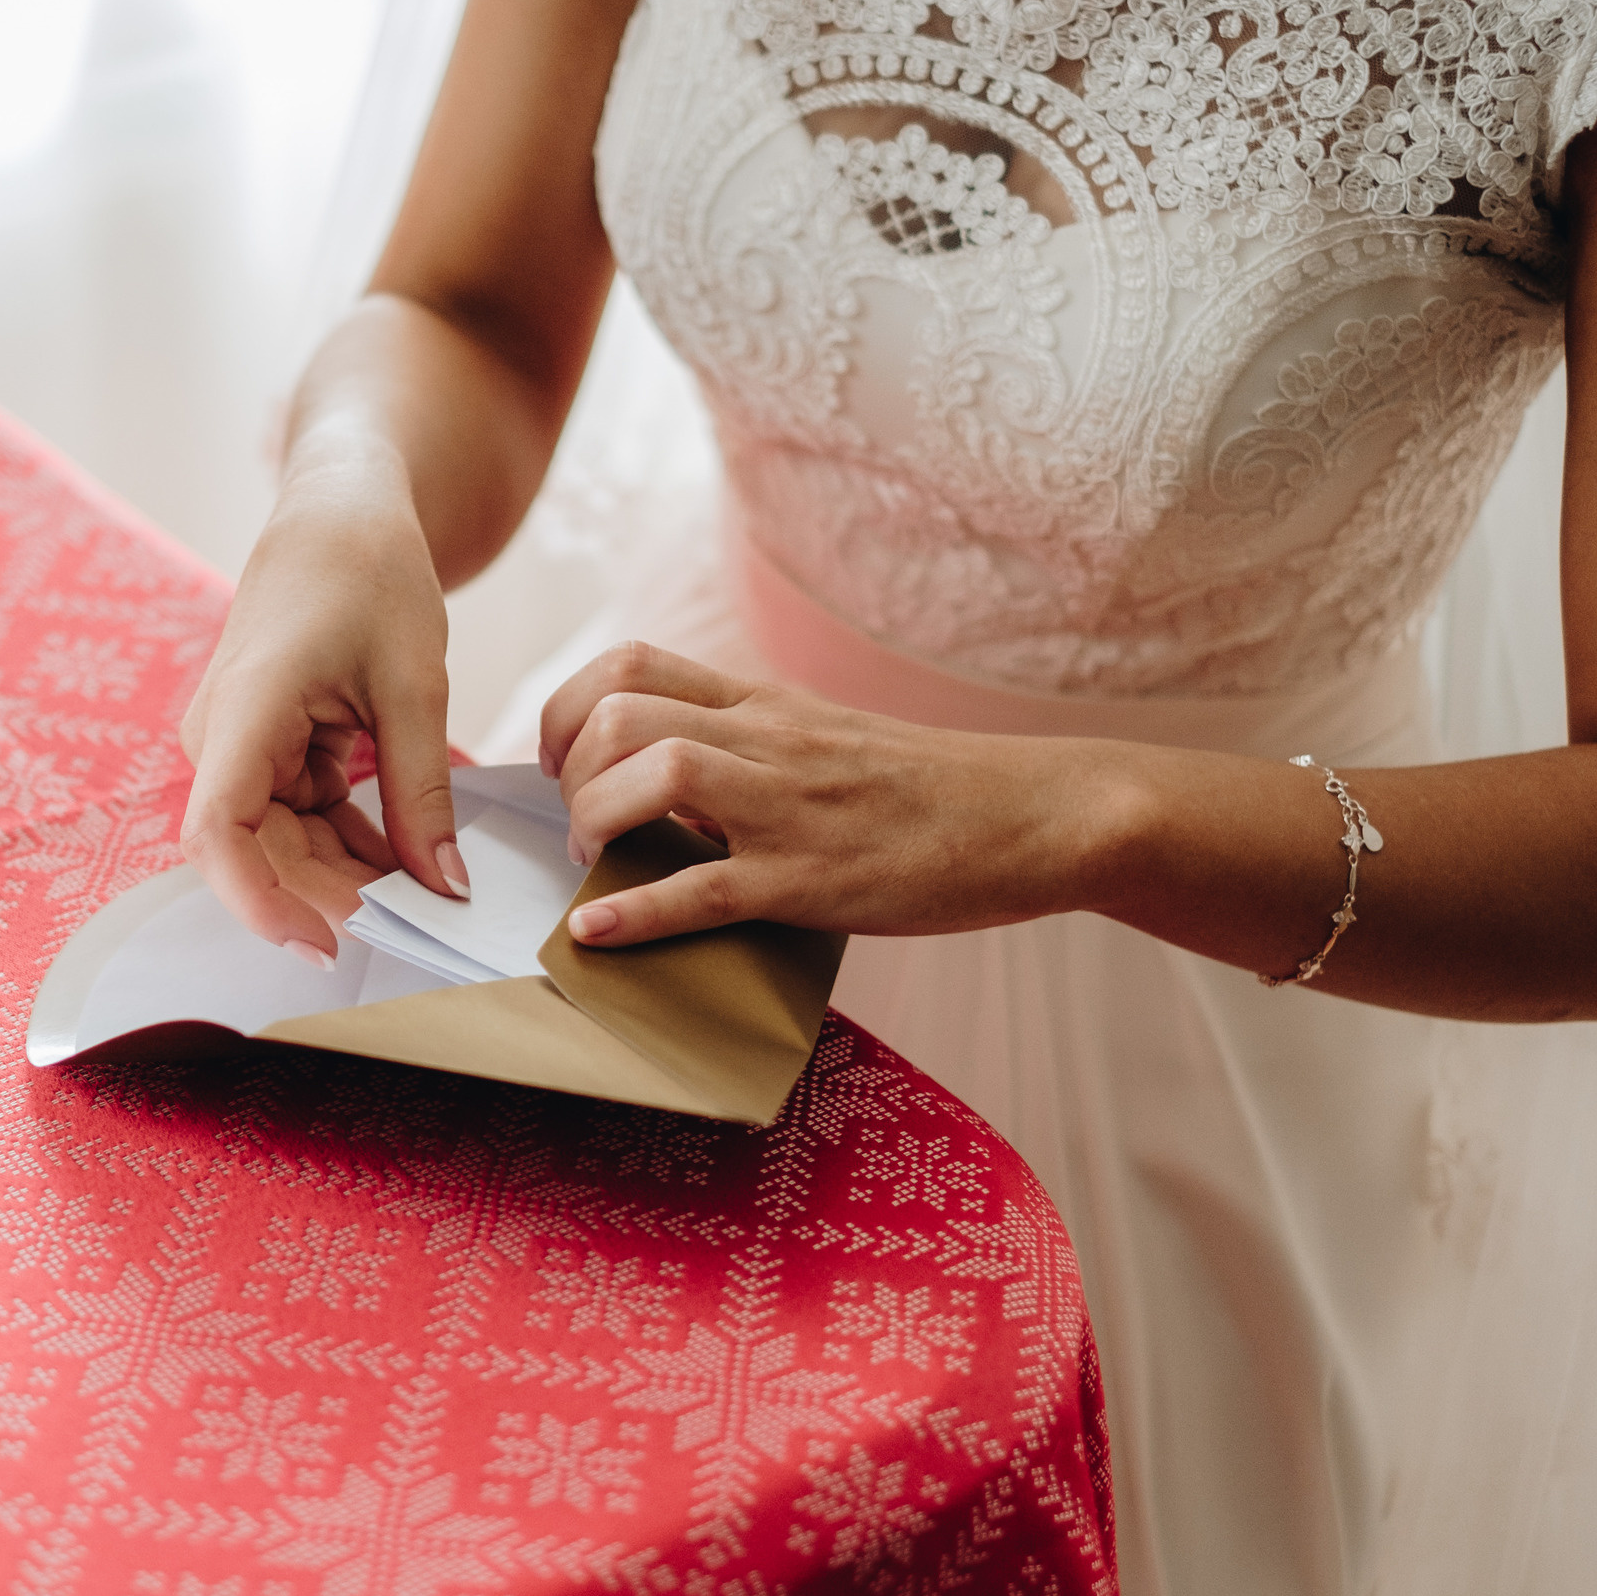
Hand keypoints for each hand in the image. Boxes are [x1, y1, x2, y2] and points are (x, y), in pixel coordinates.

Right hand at [179, 470, 466, 961]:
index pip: (217, 833)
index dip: (260, 903)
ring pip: (279, 842)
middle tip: (420, 927)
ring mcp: (238, 745)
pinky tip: (404, 856)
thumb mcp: (414, 685)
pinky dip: (347, 841)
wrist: (342, 511)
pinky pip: (296, 815)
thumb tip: (446, 890)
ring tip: (423, 893)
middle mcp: (222, 737)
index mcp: (246, 710)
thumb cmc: (372, 573)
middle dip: (332, 897)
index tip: (329, 943)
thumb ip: (422, 793)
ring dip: (344, 874)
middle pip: (258, 851)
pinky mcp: (263, 747)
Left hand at [539, 644, 1112, 946]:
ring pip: (653, 777)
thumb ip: (744, 747)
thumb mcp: (824, 739)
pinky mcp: (811, 880)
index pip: (630, 662)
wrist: (1035, 815)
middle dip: (569, 770)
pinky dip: (635, 914)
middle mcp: (767, 740)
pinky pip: (702, 890)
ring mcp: (788, 808)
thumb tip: (658, 788)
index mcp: (763, 702)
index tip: (560, 761)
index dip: (567, 707)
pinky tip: (596, 933)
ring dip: (595, 825)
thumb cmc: (928, 790)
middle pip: (620, 713)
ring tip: (593, 866)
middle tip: (574, 824)